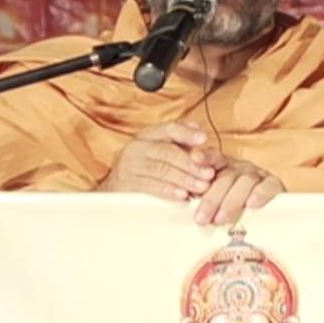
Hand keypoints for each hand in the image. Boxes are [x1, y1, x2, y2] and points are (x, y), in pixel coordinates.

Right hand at [99, 122, 216, 199]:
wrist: (114, 188)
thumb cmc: (144, 168)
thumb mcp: (160, 150)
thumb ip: (179, 140)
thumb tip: (197, 127)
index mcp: (147, 135)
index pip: (169, 129)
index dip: (187, 133)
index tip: (204, 139)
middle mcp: (136, 147)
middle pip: (167, 151)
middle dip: (191, 163)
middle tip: (209, 174)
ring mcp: (129, 165)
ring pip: (161, 169)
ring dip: (184, 178)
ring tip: (201, 187)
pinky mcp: (125, 184)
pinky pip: (149, 186)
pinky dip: (168, 191)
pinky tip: (182, 195)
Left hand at [193, 156, 283, 225]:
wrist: (270, 214)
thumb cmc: (236, 207)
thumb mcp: (217, 200)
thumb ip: (202, 197)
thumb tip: (183, 203)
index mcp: (224, 167)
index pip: (213, 158)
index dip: (205, 157)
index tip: (195, 158)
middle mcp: (240, 167)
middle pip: (225, 177)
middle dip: (212, 198)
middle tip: (201, 218)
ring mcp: (258, 175)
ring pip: (245, 182)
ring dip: (231, 201)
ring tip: (221, 219)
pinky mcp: (274, 184)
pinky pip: (268, 186)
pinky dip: (260, 194)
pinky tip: (252, 204)